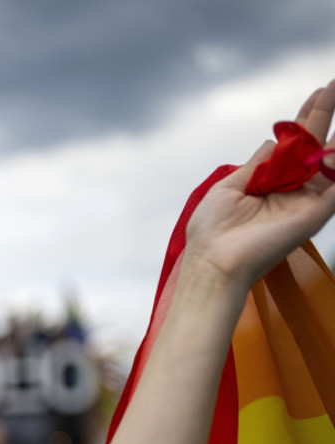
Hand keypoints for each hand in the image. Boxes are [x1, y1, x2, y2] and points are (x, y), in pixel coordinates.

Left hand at [184, 79, 334, 290]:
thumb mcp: (229, 186)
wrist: (215, 261)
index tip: (321, 91)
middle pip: (316, 143)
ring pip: (332, 160)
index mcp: (269, 181)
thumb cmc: (212, 230)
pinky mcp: (316, 213)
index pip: (294, 142)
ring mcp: (306, 199)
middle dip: (326, 112)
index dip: (307, 116)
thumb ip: (257, 163)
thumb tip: (275, 140)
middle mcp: (292, 188)